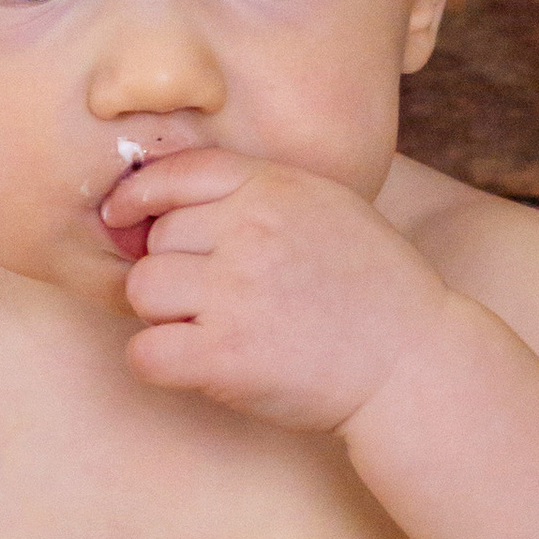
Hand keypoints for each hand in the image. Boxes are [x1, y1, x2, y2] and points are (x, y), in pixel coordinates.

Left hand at [105, 148, 451, 435]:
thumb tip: (180, 196)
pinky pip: (146, 352)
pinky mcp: (225, 356)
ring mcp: (235, 293)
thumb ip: (264, 194)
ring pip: (143, 291)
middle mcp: (250, 232)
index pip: (179, 173)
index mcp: (276, 188)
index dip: (141, 196)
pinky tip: (196, 366)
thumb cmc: (375, 292)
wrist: (414, 365)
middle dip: (173, 270)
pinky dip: (159, 362)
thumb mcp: (331, 208)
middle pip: (157, 239)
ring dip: (165, 315)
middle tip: (216, 301)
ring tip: (211, 331)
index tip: (123, 216)